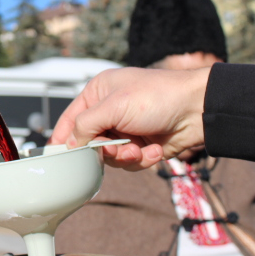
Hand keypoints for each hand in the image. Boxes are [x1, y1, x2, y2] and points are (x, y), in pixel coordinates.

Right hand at [49, 66, 210, 169]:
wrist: (199, 109)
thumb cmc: (158, 97)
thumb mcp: (114, 106)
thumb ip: (86, 125)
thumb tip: (69, 144)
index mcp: (98, 93)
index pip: (71, 119)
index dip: (62, 138)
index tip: (55, 157)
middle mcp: (110, 110)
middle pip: (90, 142)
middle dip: (104, 150)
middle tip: (114, 149)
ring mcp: (126, 129)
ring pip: (110, 156)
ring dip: (125, 157)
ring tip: (139, 150)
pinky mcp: (142, 145)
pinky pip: (130, 162)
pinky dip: (142, 159)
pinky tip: (155, 149)